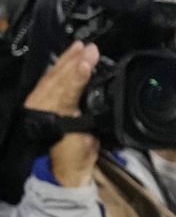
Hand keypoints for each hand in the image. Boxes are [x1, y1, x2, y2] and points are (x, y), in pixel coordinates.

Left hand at [24, 41, 100, 187]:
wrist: (64, 170)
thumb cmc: (77, 155)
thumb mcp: (86, 139)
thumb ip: (87, 117)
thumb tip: (95, 94)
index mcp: (53, 114)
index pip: (67, 89)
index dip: (78, 75)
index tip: (88, 61)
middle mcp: (42, 105)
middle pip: (59, 78)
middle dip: (75, 61)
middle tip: (91, 48)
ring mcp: (40, 102)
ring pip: (53, 76)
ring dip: (67, 60)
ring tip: (80, 47)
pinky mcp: (42, 101)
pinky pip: (50, 80)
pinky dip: (60, 67)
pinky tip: (68, 59)